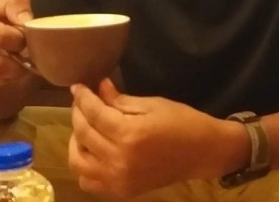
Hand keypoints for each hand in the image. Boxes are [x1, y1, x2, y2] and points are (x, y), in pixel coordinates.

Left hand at [69, 79, 246, 197]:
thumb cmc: (180, 121)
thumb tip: (98, 87)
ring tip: (85, 125)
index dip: (83, 97)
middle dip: (78, 113)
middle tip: (82, 101)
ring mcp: (119, 180)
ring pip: (78, 162)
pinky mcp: (122, 191)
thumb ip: (120, 99)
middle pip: (83, 134)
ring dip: (76, 141)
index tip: (77, 86)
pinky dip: (84, 166)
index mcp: (129, 134)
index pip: (94, 113)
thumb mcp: (151, 104)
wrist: (202, 152)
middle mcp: (119, 160)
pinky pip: (88, 182)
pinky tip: (92, 149)